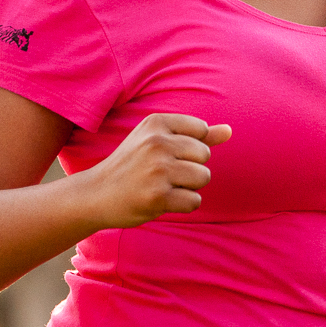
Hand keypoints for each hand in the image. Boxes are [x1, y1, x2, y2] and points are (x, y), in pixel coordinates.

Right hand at [83, 113, 231, 226]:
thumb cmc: (131, 166)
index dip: (189, 148)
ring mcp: (157, 170)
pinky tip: (161, 201)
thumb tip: (230, 130)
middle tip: (160, 173)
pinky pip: (194, 201)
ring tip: (161, 186)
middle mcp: (157, 142)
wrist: (95, 194)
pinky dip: (182, 204)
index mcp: (156, 122)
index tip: (164, 154)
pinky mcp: (158, 197)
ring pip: (203, 178)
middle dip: (190, 168)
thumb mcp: (157, 141)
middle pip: (204, 156)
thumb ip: (196, 135)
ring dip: (187, 187)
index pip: (201, 131)